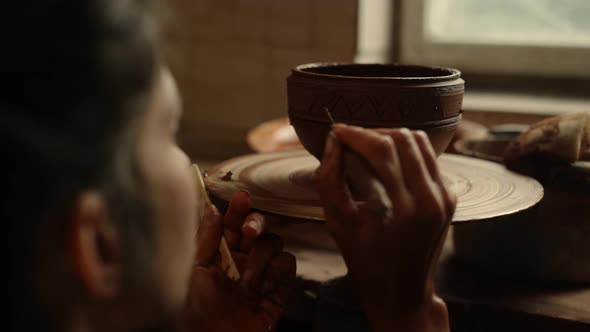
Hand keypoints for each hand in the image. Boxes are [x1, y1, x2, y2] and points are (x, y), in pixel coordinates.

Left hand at [184, 192, 295, 331]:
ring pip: (274, 244)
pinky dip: (279, 269)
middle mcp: (242, 262)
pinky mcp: (279, 290)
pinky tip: (265, 283)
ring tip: (248, 279)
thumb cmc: (195, 313)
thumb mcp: (194, 271)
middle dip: (255, 224)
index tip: (241, 198)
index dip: (237, 210)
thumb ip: (205, 239)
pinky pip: (288, 265)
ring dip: (261, 257)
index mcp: (219, 256)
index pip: (232, 224)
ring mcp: (261, 276)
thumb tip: (212, 207)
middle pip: (258, 228)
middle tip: (248, 231)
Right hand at [315, 125, 455, 331]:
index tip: (336, 132)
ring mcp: (445, 197)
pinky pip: (428, 158)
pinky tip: (387, 164)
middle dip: (371, 133)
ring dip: (390, 138)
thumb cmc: (366, 263)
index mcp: (404, 209)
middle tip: (350, 140)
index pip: (381, 150)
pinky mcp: (450, 197)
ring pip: (419, 142)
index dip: (355, 134)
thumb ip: (329, 181)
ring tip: (367, 148)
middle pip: (403, 138)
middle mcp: (431, 199)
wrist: (403, 293)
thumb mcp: (337, 224)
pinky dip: (405, 152)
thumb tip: (333, 144)